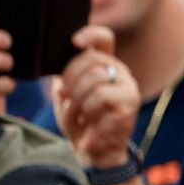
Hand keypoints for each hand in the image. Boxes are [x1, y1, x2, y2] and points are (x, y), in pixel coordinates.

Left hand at [52, 26, 138, 169]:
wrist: (93, 151)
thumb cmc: (80, 121)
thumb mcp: (67, 92)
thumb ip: (66, 72)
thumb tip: (54, 55)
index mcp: (105, 65)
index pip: (103, 38)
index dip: (89, 34)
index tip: (74, 43)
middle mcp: (119, 72)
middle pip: (91, 58)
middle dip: (71, 77)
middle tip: (65, 95)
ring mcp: (127, 87)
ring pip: (96, 76)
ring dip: (78, 96)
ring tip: (76, 111)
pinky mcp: (129, 104)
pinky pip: (101, 96)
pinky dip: (88, 109)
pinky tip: (89, 119)